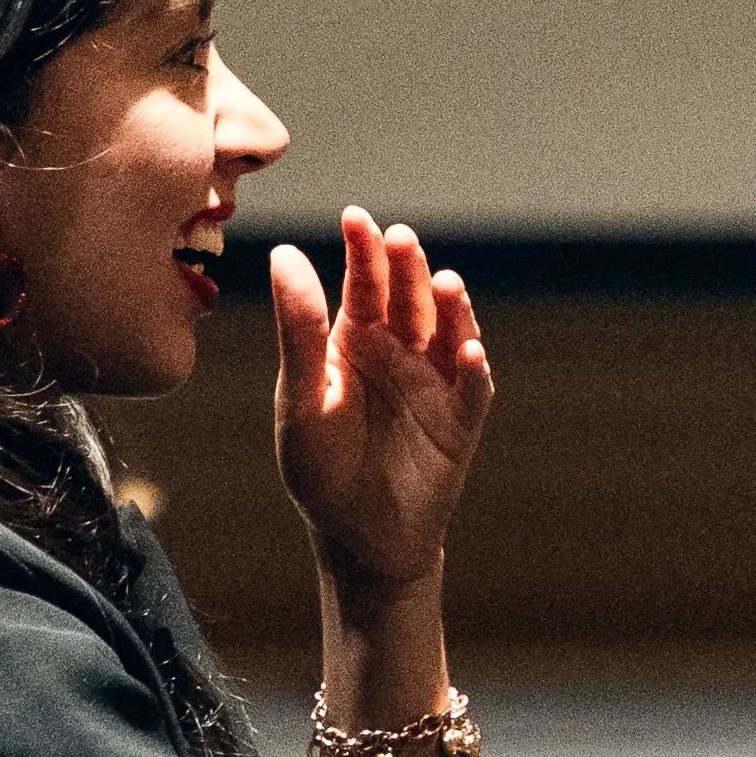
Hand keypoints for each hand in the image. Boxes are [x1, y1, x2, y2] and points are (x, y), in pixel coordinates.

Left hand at [272, 209, 492, 600]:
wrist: (356, 538)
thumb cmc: (320, 467)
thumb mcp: (301, 399)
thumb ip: (298, 330)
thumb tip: (283, 253)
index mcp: (355, 338)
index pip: (363, 283)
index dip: (363, 250)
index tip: (357, 218)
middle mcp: (400, 350)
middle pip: (409, 297)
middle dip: (407, 268)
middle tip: (401, 238)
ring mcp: (435, 382)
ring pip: (448, 331)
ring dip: (451, 307)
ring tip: (444, 283)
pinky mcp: (462, 420)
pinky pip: (472, 388)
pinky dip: (472, 368)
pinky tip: (467, 351)